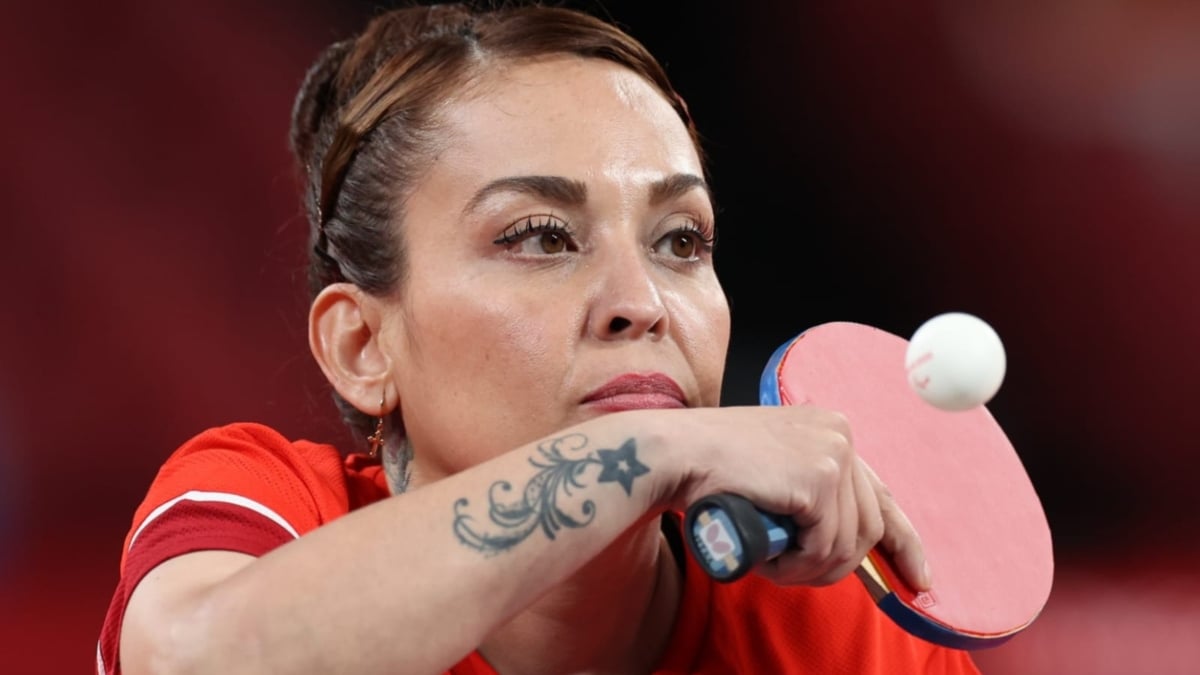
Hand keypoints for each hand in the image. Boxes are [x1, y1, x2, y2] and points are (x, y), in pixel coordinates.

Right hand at [649, 405, 929, 589]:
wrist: (675, 455)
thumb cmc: (709, 472)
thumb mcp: (774, 476)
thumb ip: (810, 495)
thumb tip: (844, 543)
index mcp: (831, 429)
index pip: (881, 493)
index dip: (903, 541)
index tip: (919, 577)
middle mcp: (840, 433)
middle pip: (870, 524)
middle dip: (837, 563)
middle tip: (791, 572)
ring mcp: (834, 452)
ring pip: (851, 541)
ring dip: (811, 567)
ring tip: (772, 561)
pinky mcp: (820, 478)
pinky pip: (827, 545)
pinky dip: (799, 564)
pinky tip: (771, 557)